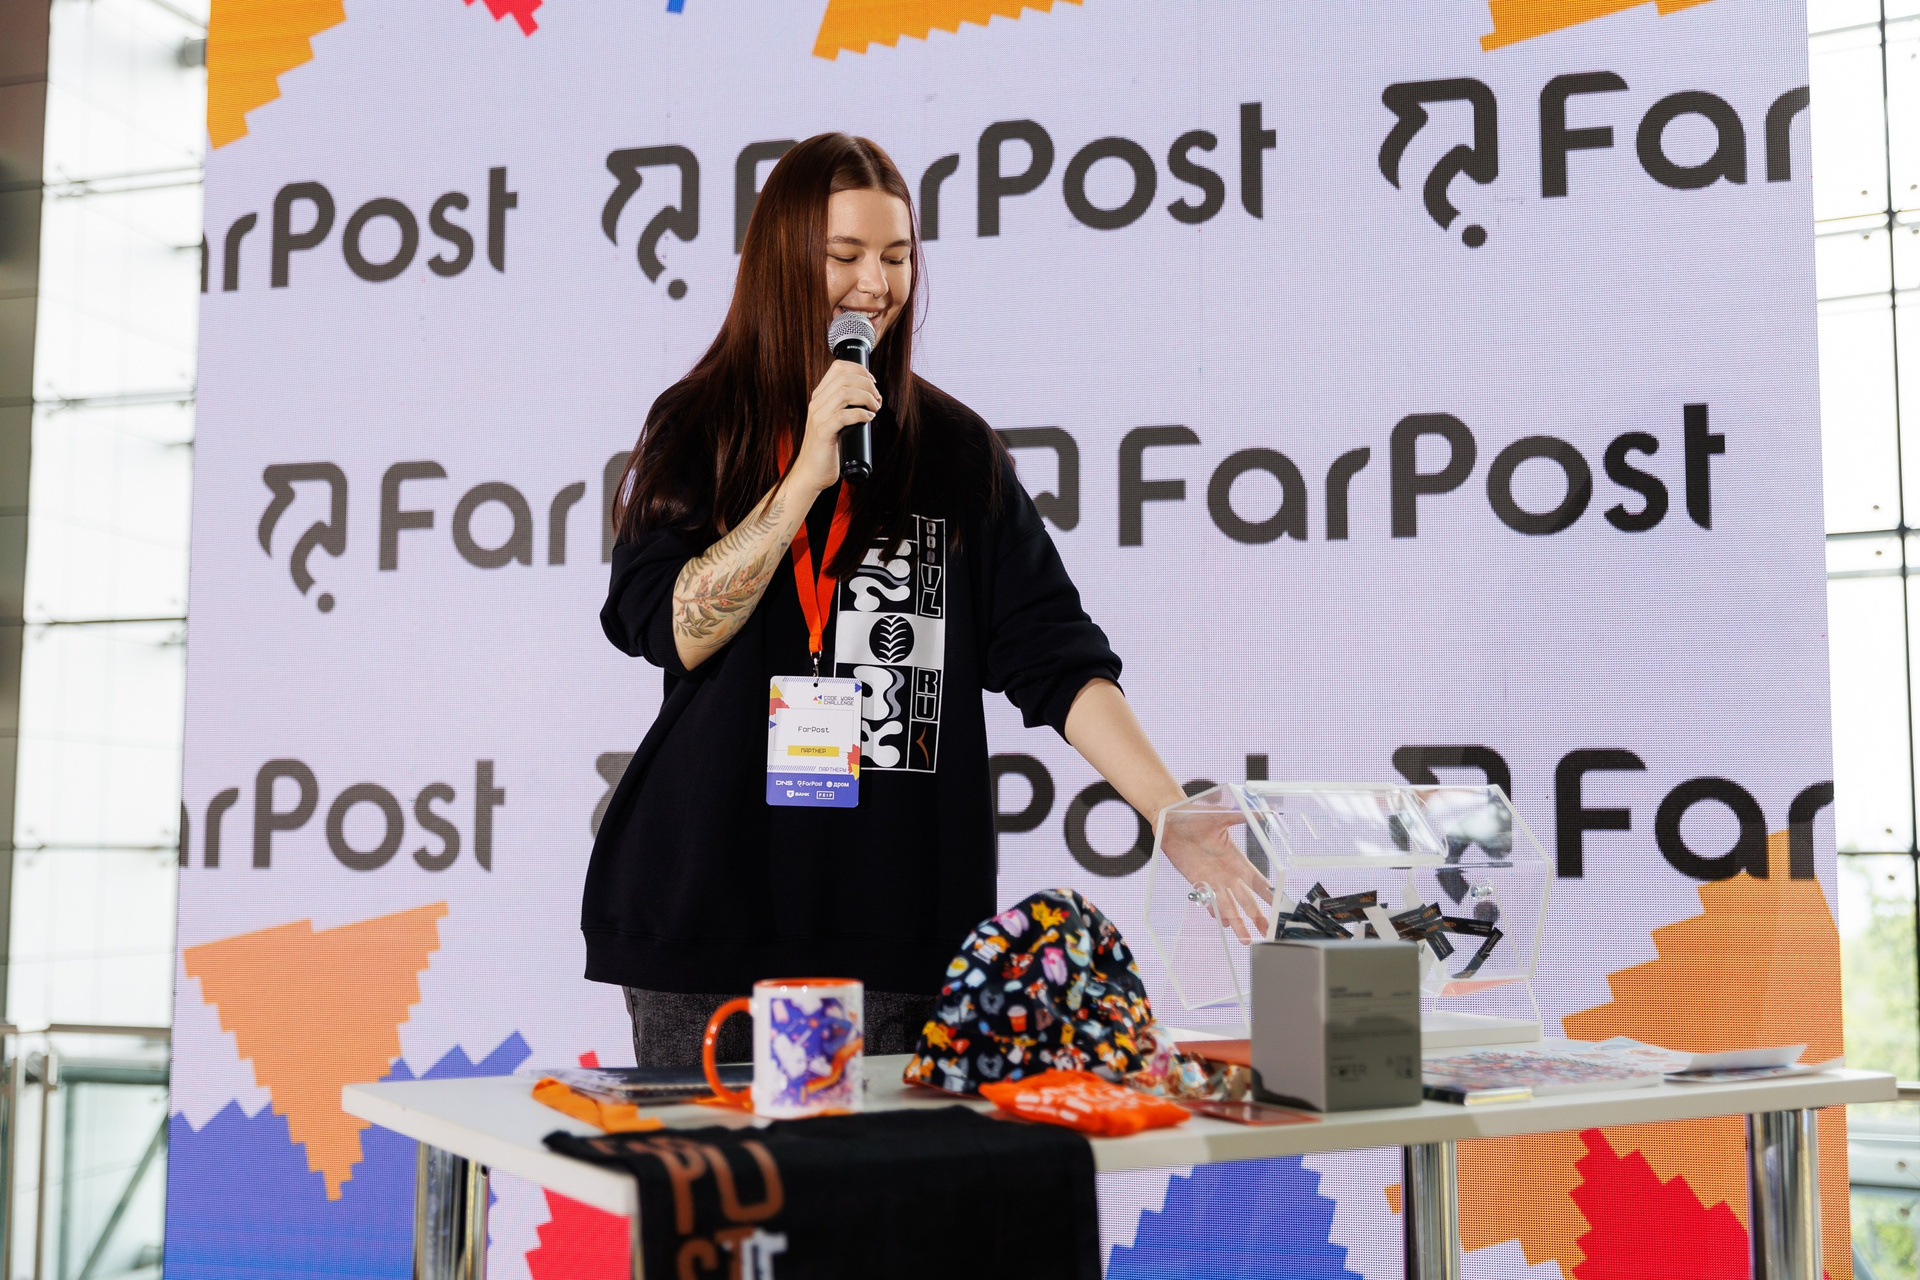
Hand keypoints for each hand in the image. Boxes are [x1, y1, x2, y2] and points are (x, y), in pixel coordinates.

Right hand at [793, 360, 878, 493]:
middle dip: (867, 384)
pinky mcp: (823, 432)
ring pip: (845, 393)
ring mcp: (818, 417)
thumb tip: (872, 397)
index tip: (872, 382)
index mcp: (819, 397)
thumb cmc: (827, 448)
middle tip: (877, 399)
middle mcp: (817, 403)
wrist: (811, 472)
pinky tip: (868, 419)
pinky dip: (860, 414)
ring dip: (866, 398)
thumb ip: (846, 407)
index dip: (860, 370)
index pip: (838, 367)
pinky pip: (843, 415)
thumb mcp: (834, 421)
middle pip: (844, 377)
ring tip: (875, 408)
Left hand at [1157, 806, 1273, 943]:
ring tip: (1245, 939)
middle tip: (1268, 932)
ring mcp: (1211, 878)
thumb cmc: (1195, 814)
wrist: (1170, 818)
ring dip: (1237, 922)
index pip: (1257, 881)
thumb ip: (1243, 816)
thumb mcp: (1221, 815)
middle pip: (1246, 899)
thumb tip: (1264, 811)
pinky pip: (1208, 900)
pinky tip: (1222, 924)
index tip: (1280, 907)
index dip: (1269, 895)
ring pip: (1228, 905)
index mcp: (1236, 859)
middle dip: (1257, 916)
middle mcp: (1226, 872)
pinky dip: (1214, 912)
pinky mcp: (1195, 880)